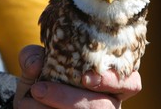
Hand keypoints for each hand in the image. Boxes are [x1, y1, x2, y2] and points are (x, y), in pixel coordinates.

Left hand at [13, 45, 141, 108]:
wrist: (31, 101)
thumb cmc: (42, 79)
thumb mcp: (36, 65)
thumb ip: (33, 57)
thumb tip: (36, 64)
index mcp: (108, 82)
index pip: (131, 83)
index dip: (114, 82)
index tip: (85, 78)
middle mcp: (107, 103)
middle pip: (105, 107)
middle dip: (71, 99)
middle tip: (39, 88)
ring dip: (57, 107)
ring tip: (31, 96)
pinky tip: (29, 106)